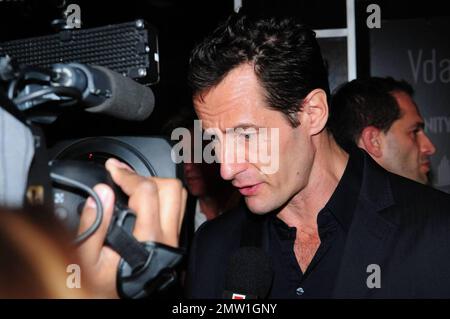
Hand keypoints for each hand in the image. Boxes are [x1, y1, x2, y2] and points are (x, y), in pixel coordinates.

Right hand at [77, 158, 186, 297]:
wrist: (124, 304)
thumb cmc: (106, 287)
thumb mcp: (86, 261)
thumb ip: (93, 225)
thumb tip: (102, 192)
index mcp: (147, 237)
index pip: (147, 190)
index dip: (127, 174)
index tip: (112, 168)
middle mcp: (167, 236)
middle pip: (171, 188)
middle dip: (145, 177)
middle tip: (124, 178)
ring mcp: (173, 238)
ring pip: (178, 197)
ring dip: (157, 186)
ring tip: (133, 186)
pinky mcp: (174, 241)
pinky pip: (176, 209)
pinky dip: (162, 198)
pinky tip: (144, 200)